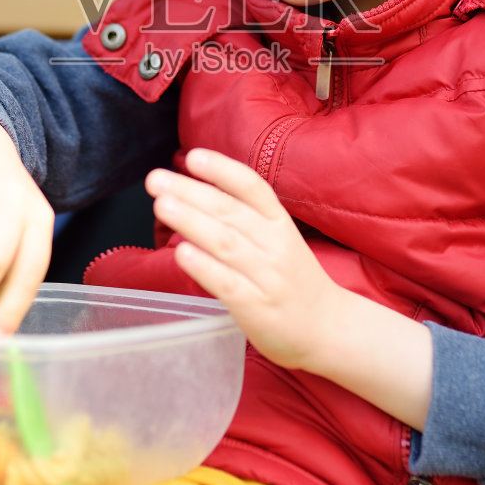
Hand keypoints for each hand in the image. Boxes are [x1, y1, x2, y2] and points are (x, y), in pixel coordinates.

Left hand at [146, 148, 345, 372]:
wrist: (328, 328)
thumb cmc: (293, 280)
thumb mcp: (279, 239)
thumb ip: (244, 219)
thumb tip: (193, 194)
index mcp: (280, 223)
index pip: (252, 188)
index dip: (223, 170)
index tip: (193, 156)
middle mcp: (275, 245)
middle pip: (230, 212)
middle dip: (190, 192)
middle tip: (156, 180)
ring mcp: (266, 277)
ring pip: (225, 243)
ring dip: (191, 221)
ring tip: (162, 205)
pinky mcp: (256, 307)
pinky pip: (227, 283)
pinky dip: (203, 266)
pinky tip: (181, 253)